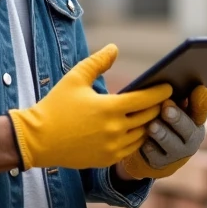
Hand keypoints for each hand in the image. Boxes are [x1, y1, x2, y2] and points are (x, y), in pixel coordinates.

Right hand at [8, 44, 172, 169]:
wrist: (36, 140)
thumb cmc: (56, 106)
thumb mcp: (75, 78)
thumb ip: (97, 62)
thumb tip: (114, 48)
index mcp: (109, 108)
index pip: (145, 99)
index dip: (160, 92)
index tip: (169, 86)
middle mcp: (115, 129)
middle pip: (148, 117)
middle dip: (158, 107)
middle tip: (167, 99)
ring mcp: (112, 147)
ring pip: (143, 134)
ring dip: (150, 124)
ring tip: (156, 113)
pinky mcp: (106, 159)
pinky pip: (132, 148)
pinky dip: (138, 138)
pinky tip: (140, 129)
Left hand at [118, 86, 206, 179]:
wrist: (155, 152)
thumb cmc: (163, 121)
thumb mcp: (171, 109)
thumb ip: (175, 97)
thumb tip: (168, 85)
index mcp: (196, 119)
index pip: (203, 108)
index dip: (201, 100)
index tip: (196, 89)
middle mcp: (192, 138)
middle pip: (188, 129)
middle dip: (177, 118)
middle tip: (166, 108)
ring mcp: (178, 154)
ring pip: (171, 144)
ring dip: (161, 133)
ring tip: (152, 125)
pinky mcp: (161, 164)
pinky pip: (155, 156)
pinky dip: (148, 146)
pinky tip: (142, 140)